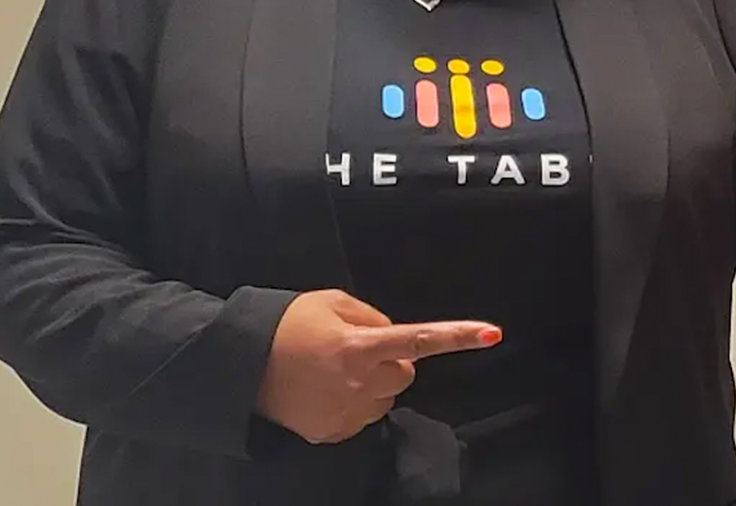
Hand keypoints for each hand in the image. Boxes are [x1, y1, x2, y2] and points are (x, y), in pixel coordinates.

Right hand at [256, 289, 501, 444]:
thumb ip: (373, 317)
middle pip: (405, 373)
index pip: (420, 339)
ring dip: (372, 384)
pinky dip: (351, 404)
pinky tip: (324, 391)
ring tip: (334, 371)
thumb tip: (395, 336)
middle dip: (391, 361)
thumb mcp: (333, 302)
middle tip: (357, 350)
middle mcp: (360, 382)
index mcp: (362, 344)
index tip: (492, 333)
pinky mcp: (333, 432)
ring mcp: (347, 412)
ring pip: (385, 397)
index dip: (458, 336)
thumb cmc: (288, 325)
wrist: (242, 364)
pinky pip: (361, 417)